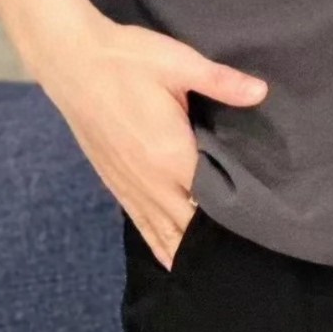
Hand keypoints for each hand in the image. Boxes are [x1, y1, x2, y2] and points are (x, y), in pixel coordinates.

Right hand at [22, 6, 268, 270]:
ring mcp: (128, 186)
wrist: (70, 60)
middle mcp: (150, 182)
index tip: (260, 232)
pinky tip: (170, 256)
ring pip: (162, 234)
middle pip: (188, 228)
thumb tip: (262, 92)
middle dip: (213, 242)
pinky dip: (159, 242)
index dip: (235, 220)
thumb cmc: (126, 60)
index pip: (211, 204)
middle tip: (246, 255)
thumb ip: (221, 82)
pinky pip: (140, 224)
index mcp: (171, 157)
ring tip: (213, 271)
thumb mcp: (179, 63)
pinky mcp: (113, 181)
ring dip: (185, 250)